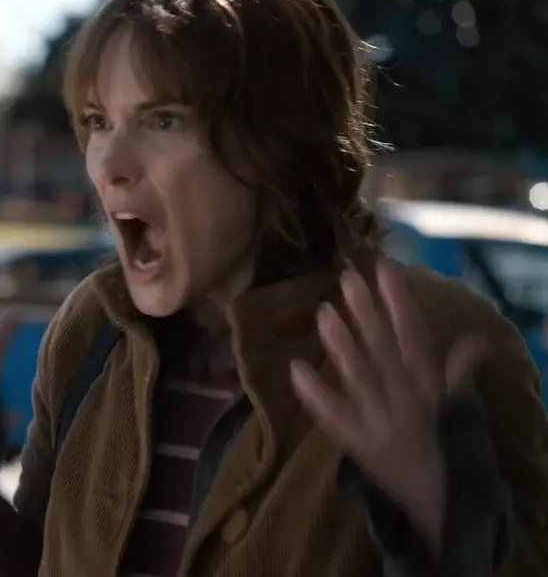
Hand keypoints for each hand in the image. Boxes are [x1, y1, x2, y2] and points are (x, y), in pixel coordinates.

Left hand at [290, 258, 486, 554]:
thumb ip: (458, 373)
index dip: (399, 302)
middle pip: (383, 350)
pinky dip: (315, 394)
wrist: (438, 504)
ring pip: (359, 377)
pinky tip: (294, 369)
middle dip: (366, 312)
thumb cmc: (446, 451)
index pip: (414, 336)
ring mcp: (379, 422)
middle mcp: (405, 400)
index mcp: (429, 388)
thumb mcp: (459, 410)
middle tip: (347, 276)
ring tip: (323, 311)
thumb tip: (476, 339)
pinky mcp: (356, 444)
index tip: (384, 267)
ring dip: (342, 344)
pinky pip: (333, 418)